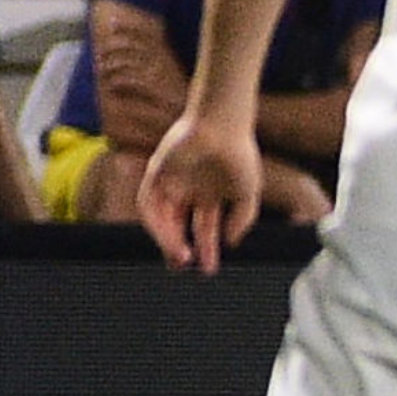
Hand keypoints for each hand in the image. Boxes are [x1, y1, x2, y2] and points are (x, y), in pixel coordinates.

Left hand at [139, 114, 268, 270]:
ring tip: (180, 256)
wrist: (223, 126)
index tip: (209, 269)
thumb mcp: (248, 194)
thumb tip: (230, 242)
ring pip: (163, 219)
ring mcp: (171, 183)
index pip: (204, 229)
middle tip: (185, 267)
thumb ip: (242, 219)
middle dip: (181, 249)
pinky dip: (156, 222)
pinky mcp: (156, 173)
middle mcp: (189, 191)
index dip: (207, 249)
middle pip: (179, 227)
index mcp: (211, 195)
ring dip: (169, 239)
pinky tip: (167, 236)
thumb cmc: (239, 154)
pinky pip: (149, 203)